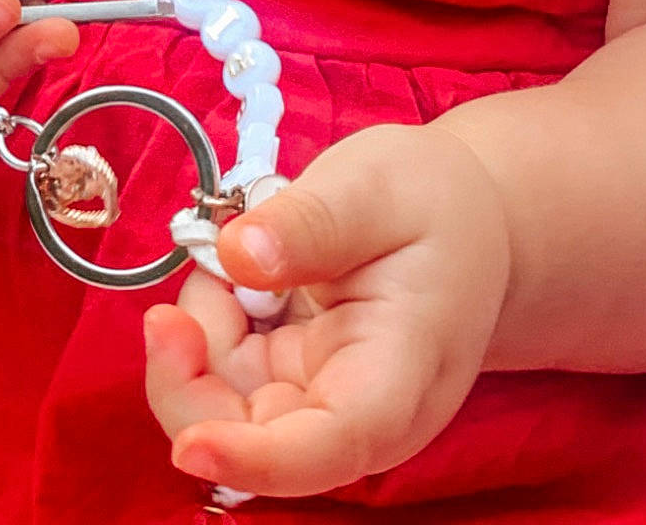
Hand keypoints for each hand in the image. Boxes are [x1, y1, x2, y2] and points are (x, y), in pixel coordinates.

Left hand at [144, 122, 509, 499]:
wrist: (466, 222)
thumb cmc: (434, 203)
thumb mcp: (377, 186)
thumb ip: (312, 221)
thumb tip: (235, 255)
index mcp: (402, 372)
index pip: (334, 442)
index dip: (257, 459)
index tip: (191, 447)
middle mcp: (360, 413)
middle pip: (257, 441)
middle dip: (192, 380)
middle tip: (179, 293)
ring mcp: (322, 405)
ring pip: (226, 413)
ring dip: (200, 338)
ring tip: (232, 250)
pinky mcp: (292, 386)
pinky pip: (224, 380)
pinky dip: (209, 327)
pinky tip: (236, 273)